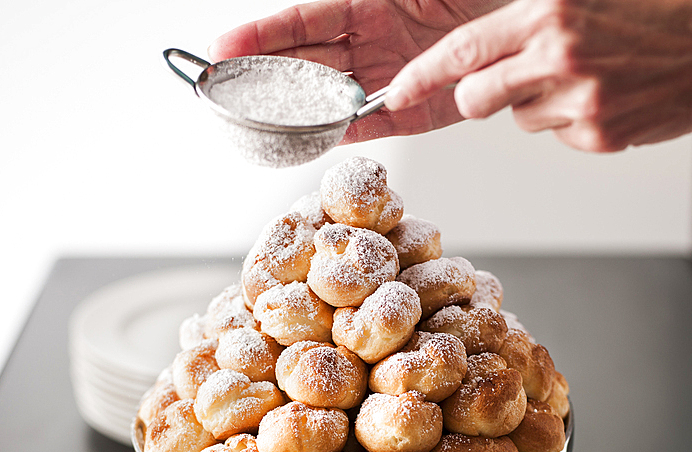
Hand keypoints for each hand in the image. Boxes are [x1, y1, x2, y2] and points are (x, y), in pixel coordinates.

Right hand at [208, 0, 502, 141]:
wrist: (524, 30)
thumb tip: (326, 8)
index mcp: (366, 0)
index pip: (303, 19)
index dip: (263, 35)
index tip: (224, 48)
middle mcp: (369, 39)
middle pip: (304, 61)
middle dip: (263, 75)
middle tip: (223, 91)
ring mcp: (385, 76)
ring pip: (326, 97)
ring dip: (291, 110)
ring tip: (252, 122)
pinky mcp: (408, 112)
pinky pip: (363, 126)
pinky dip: (335, 134)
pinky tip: (304, 141)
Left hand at [385, 0, 691, 150]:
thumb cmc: (654, 9)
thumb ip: (529, 19)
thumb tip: (481, 51)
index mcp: (550, 12)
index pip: (464, 51)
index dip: (422, 76)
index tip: (396, 91)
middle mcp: (559, 56)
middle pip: (475, 100)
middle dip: (478, 98)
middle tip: (503, 83)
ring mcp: (580, 101)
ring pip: (520, 119)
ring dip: (538, 102)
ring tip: (584, 74)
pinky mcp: (598, 135)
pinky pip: (559, 134)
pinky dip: (573, 120)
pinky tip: (606, 93)